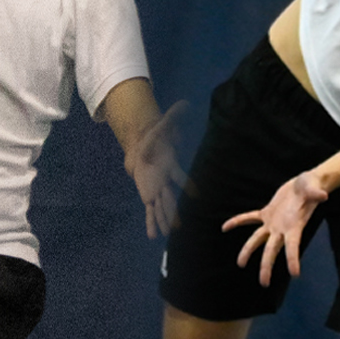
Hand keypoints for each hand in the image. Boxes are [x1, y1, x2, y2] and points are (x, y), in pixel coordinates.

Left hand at [127, 101, 187, 238]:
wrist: (143, 149)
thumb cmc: (155, 138)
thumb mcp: (162, 126)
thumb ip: (173, 116)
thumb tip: (185, 103)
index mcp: (169, 167)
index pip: (179, 177)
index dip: (187, 185)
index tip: (196, 195)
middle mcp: (164, 182)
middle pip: (169, 199)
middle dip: (173, 212)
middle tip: (180, 226)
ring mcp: (157, 190)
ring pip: (161, 208)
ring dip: (164, 220)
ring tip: (168, 234)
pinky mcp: (148, 195)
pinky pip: (150, 211)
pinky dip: (151, 223)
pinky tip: (153, 235)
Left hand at [223, 170, 330, 285]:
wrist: (307, 184)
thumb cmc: (312, 186)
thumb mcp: (314, 188)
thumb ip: (316, 193)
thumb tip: (323, 195)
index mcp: (294, 226)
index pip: (293, 246)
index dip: (293, 259)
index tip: (295, 273)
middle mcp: (282, 229)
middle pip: (272, 250)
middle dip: (266, 266)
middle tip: (263, 283)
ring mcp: (273, 223)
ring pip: (258, 239)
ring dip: (248, 251)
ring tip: (240, 264)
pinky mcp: (267, 213)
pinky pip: (250, 218)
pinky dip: (238, 222)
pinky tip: (225, 227)